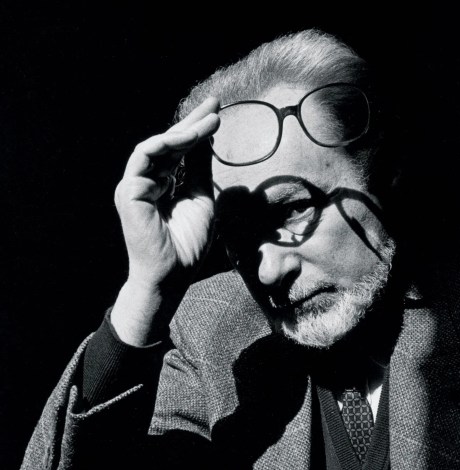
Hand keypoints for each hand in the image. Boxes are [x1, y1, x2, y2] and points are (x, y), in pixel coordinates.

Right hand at [111, 97, 219, 344]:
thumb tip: (206, 140)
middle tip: (214, 106)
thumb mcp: (201, 198)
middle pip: (167, 144)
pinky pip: (145, 159)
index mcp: (162, 184)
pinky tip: (189, 139)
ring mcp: (134, 186)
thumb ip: (199, 169)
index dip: (195, 131)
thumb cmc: (187, 243)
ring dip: (183, 132)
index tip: (216, 113)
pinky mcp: (128, 193)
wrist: (173, 274)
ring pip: (155, 147)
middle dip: (191, 123)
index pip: (177, 152)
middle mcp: (145, 181)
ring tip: (208, 123)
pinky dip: (167, 146)